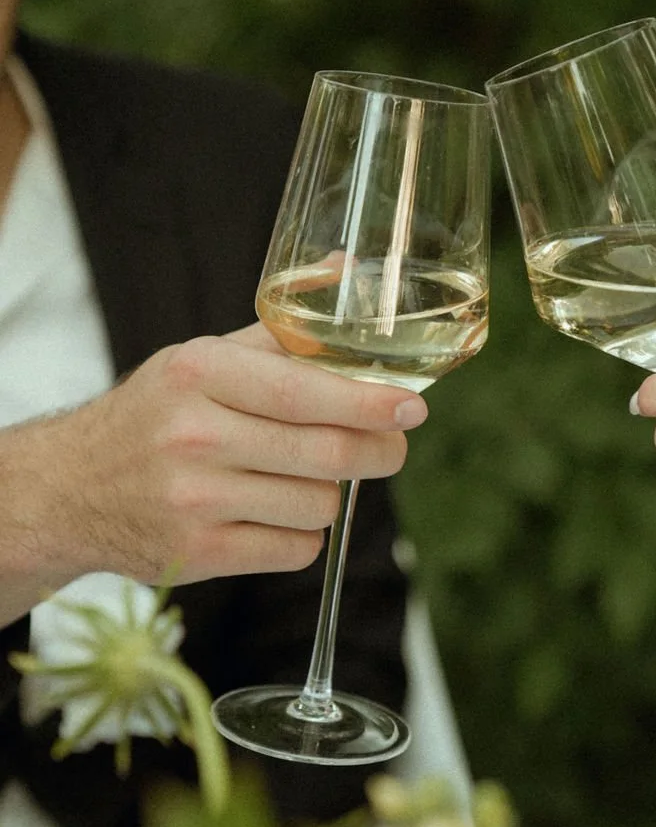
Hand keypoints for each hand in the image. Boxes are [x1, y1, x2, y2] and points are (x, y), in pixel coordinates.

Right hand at [2, 323, 427, 603]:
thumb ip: (281, 328)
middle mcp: (194, 436)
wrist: (71, 489)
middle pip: (327, 452)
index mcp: (199, 373)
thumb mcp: (203, 358)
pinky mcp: (198, 556)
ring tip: (300, 478)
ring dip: (328, 493)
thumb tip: (346, 270)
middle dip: (378, 451)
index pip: (307, 391)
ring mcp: (194, 501)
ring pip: (319, 504)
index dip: (370, 402)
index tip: (412, 407)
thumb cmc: (157, 415)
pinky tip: (273, 513)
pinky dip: (301, 534)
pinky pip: (296, 550)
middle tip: (390, 446)